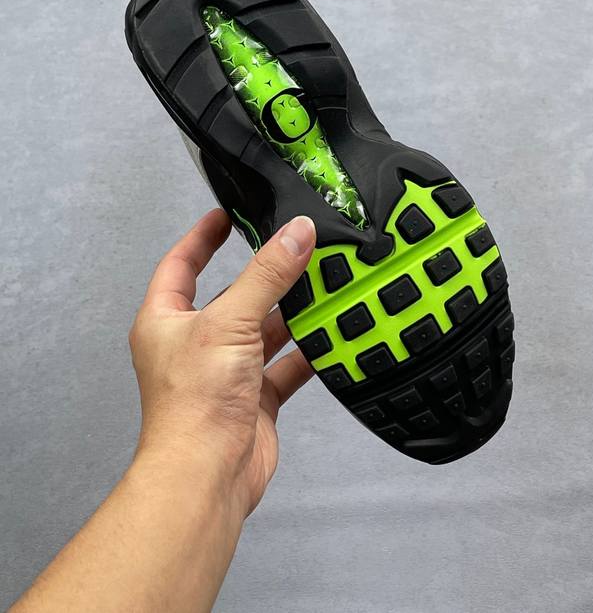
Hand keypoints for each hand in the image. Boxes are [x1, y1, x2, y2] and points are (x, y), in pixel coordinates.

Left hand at [129, 209, 316, 515]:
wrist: (207, 475)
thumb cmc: (193, 406)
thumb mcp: (230, 322)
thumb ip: (267, 276)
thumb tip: (294, 234)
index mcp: (167, 321)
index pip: (181, 265)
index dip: (202, 237)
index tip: (226, 215)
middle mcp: (194, 344)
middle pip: (232, 297)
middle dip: (263, 277)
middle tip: (292, 248)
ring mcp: (225, 372)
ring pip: (262, 331)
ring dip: (290, 314)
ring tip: (319, 285)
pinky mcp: (253, 398)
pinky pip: (284, 366)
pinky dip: (306, 353)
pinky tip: (328, 337)